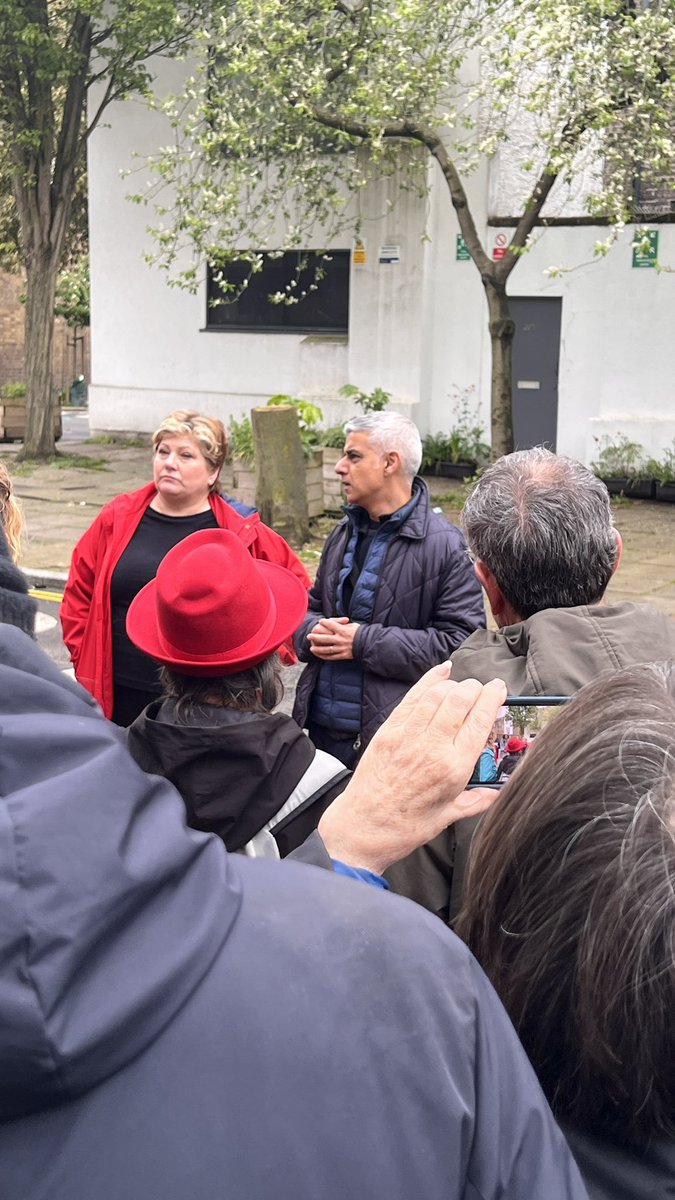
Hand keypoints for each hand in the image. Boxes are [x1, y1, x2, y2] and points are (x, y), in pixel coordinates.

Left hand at [308, 616, 358, 660]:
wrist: (368, 645)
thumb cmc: (361, 633)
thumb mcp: (353, 626)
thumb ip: (343, 625)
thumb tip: (337, 622)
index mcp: (343, 630)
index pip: (330, 625)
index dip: (324, 622)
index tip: (320, 622)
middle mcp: (340, 639)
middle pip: (324, 638)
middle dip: (315, 637)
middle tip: (309, 636)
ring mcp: (341, 648)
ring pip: (326, 649)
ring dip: (318, 649)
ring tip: (312, 648)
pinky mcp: (342, 655)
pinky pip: (331, 657)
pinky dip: (324, 656)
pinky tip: (319, 655)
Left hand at [317, 664, 506, 874]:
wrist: (363, 828)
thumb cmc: (406, 826)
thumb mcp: (448, 816)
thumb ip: (476, 800)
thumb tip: (496, 793)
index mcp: (454, 768)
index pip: (479, 720)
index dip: (492, 699)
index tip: (499, 690)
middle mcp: (433, 746)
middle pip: (461, 700)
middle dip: (476, 688)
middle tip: (482, 689)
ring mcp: (408, 735)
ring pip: (437, 694)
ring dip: (454, 685)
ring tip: (462, 687)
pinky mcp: (388, 730)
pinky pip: (412, 698)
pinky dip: (428, 681)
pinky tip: (441, 672)